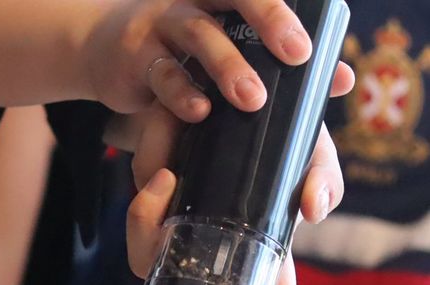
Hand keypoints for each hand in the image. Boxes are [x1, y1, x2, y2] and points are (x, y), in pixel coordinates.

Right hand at [88, 0, 335, 119]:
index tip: (314, 39)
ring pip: (198, 33)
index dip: (284, 7)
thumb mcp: (230, 47)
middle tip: (297, 54)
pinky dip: (181, 93)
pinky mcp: (137, 58)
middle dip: (269, 19)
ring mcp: (163, 24)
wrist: (105, 49)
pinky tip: (200, 111)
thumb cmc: (182, 50)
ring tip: (253, 99)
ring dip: (227, 66)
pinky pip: (162, 73)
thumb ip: (279, 61)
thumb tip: (343, 78)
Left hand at [125, 115, 348, 284]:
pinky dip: (146, 211)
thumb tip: (314, 207)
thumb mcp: (304, 148)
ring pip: (160, 266)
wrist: (213, 82)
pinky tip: (163, 178)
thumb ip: (319, 176)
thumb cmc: (267, 127)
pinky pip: (141, 229)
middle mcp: (216, 245)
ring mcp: (179, 229)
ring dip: (158, 243)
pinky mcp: (149, 206)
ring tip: (170, 185)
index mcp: (257, 242)